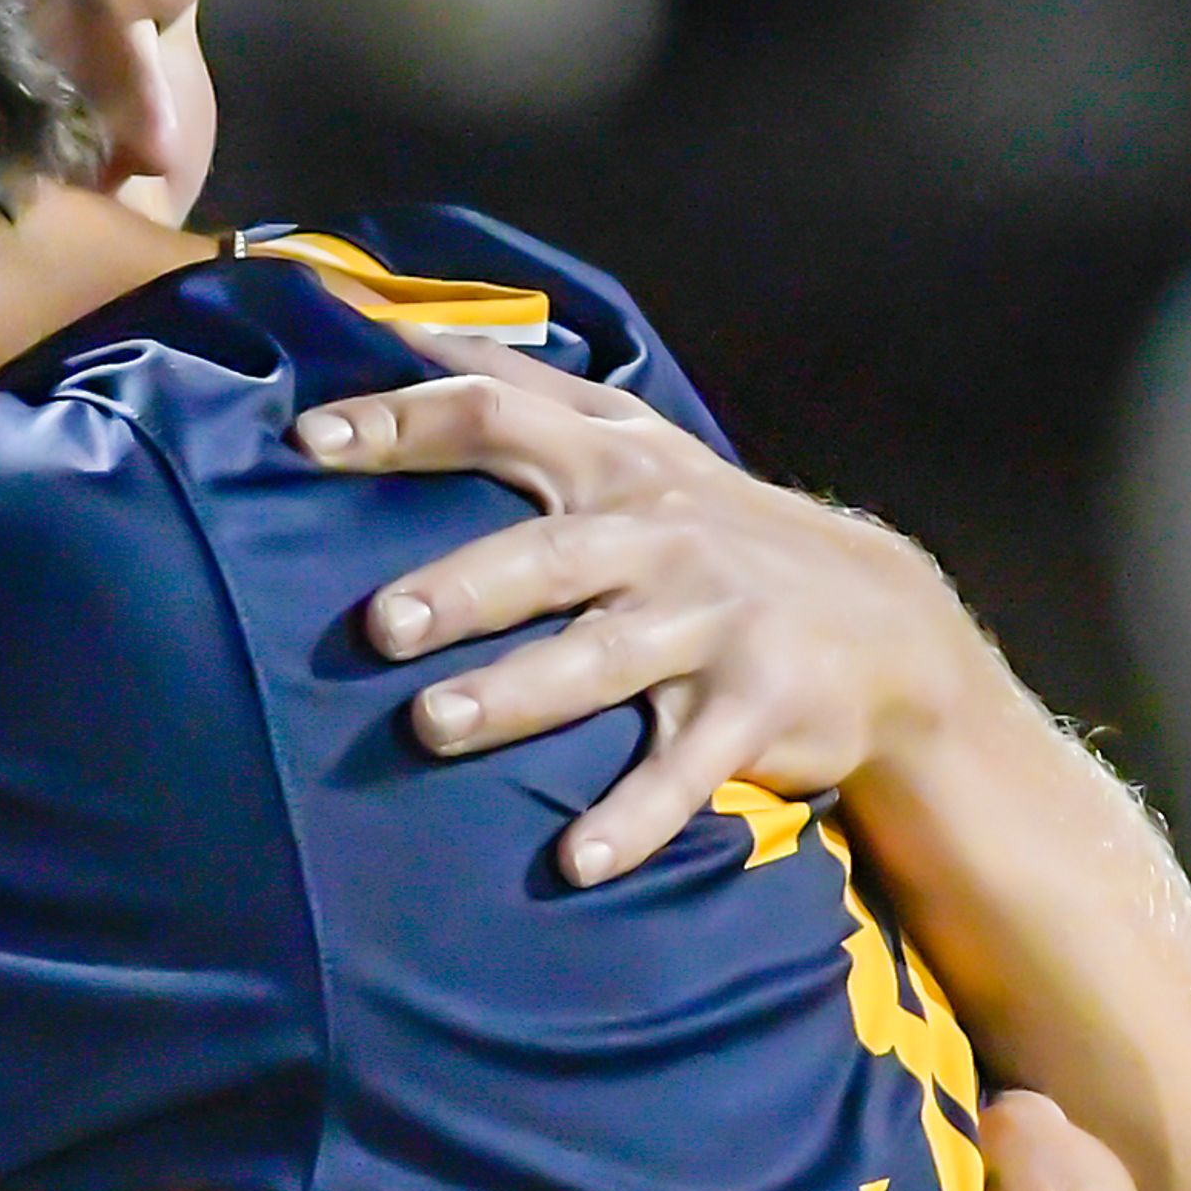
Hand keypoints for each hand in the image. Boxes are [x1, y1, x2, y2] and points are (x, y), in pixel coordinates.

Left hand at [293, 343, 985, 886]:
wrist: (883, 619)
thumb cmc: (706, 524)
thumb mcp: (632, 438)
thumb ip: (521, 386)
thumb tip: (395, 326)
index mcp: (613, 461)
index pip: (496, 418)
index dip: (403, 423)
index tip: (307, 440)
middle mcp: (656, 534)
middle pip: (545, 553)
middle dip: (459, 588)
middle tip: (375, 626)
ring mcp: (709, 622)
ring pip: (601, 660)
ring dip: (516, 695)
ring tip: (433, 726)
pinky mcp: (754, 707)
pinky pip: (684, 771)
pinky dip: (633, 819)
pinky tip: (577, 864)